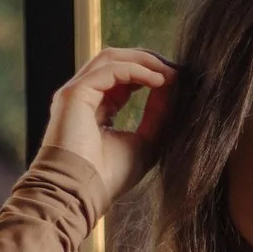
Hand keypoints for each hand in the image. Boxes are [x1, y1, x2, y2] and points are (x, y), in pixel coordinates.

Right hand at [38, 46, 176, 213]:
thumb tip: (174, 88)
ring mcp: (76, 93)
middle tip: (176, 70)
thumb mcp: (146, 142)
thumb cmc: (108, 176)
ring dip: (144, 61)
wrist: (80, 193)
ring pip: (110, 58)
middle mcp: (84, 96)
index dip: (150, 75)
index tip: (178, 80)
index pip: (124, 79)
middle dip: (148, 62)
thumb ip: (158, 115)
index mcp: (97, 108)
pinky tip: (159, 80)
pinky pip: (110, 69)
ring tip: (170, 73)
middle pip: (116, 62)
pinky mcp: (74, 93)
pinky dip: (137, 70)